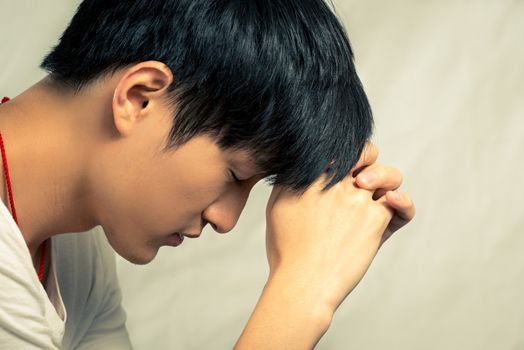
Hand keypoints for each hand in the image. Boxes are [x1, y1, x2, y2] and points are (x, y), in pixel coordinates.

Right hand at [264, 142, 414, 313]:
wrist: (304, 283)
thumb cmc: (287, 251)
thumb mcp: (278, 206)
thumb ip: (290, 181)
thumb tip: (299, 167)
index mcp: (311, 176)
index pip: (339, 146)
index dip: (348, 150)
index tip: (347, 163)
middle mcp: (336, 182)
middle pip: (366, 153)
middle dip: (369, 159)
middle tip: (363, 175)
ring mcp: (357, 198)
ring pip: (387, 175)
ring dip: (386, 179)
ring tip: (378, 192)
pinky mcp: (375, 219)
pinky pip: (400, 203)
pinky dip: (402, 203)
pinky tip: (392, 203)